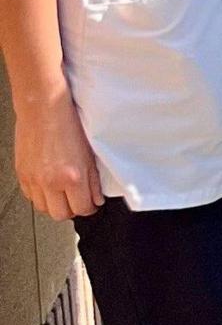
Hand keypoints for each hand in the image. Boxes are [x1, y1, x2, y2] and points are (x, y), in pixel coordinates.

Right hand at [13, 96, 102, 219]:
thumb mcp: (90, 155)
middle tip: (77, 200)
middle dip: (72, 209)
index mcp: (72, 177)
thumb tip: (96, 199)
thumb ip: (93, 181)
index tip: (91, 203)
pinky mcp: (22, 175)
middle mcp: (50, 182)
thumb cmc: (68, 126)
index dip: (90, 208)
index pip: (82, 209)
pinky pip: (30, 196)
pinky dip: (40, 195)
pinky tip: (48, 185)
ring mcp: (33, 180)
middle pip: (61, 214)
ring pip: (44, 208)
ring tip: (62, 193)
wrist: (43, 110)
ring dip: (54, 204)